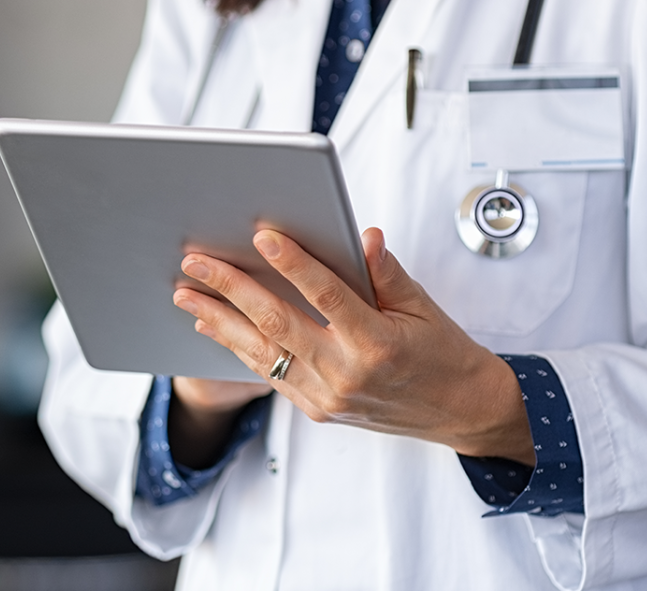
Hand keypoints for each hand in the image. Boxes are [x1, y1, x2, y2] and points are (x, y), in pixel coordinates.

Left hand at [172, 227, 534, 465]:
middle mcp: (347, 374)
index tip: (263, 237)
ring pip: (262, 353)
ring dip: (219, 320)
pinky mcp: (317, 409)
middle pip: (278, 323)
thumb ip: (385, 272)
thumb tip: (362, 235)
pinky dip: (238, 348)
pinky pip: (270, 374)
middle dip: (231, 289)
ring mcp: (327, 396)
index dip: (294, 264)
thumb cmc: (443, 353)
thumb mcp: (422, 306)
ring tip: (186, 294)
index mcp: (378, 343)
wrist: (460, 411)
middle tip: (197, 262)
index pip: (327, 295)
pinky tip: (213, 325)